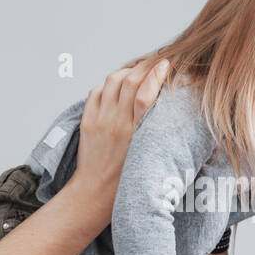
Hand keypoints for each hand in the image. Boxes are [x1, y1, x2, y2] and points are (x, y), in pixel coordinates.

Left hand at [71, 58, 167, 202]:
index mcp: (134, 134)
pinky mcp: (87, 121)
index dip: (156, 75)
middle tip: (155, 61)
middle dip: (144, 66)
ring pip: (112, 81)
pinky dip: (108, 83)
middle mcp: (116, 123)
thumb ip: (154, 130)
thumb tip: (167, 106)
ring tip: (138, 71)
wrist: (96, 193)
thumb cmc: (128, 180)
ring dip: (127, 71)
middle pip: (129, 81)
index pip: (144, 94)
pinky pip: (96, 91)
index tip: (166, 64)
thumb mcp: (148, 155)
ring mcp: (99, 120)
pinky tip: (118, 85)